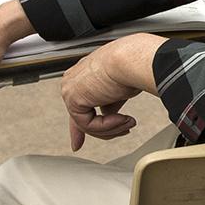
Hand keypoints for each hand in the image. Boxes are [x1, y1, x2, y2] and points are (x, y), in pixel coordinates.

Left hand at [61, 34, 164, 150]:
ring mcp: (71, 89)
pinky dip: (108, 126)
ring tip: (130, 121)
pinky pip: (88, 125)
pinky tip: (123, 119)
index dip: (82, 126)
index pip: (81, 104)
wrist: (132, 59)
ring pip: (86, 123)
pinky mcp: (73, 99)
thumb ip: (110, 101)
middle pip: (81, 116)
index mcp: (86, 73)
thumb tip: (110, 114)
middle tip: (125, 130)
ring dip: (113, 127)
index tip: (77, 144)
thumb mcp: (121, 87)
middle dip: (103, 130)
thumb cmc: (133, 64)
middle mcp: (75, 79)